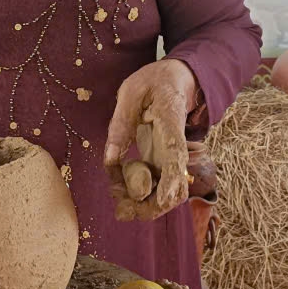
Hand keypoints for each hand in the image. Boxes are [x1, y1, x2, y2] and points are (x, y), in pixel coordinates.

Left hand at [104, 59, 197, 221]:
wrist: (175, 81)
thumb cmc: (153, 82)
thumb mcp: (130, 93)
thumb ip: (120, 124)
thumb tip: (110, 160)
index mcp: (171, 122)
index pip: (176, 154)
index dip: (171, 179)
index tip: (161, 199)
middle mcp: (177, 146)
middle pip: (176, 187)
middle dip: (150, 206)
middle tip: (119, 207)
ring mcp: (172, 157)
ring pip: (168, 194)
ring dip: (144, 205)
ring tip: (116, 196)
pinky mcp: (164, 162)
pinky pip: (157, 187)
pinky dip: (140, 195)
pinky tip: (119, 189)